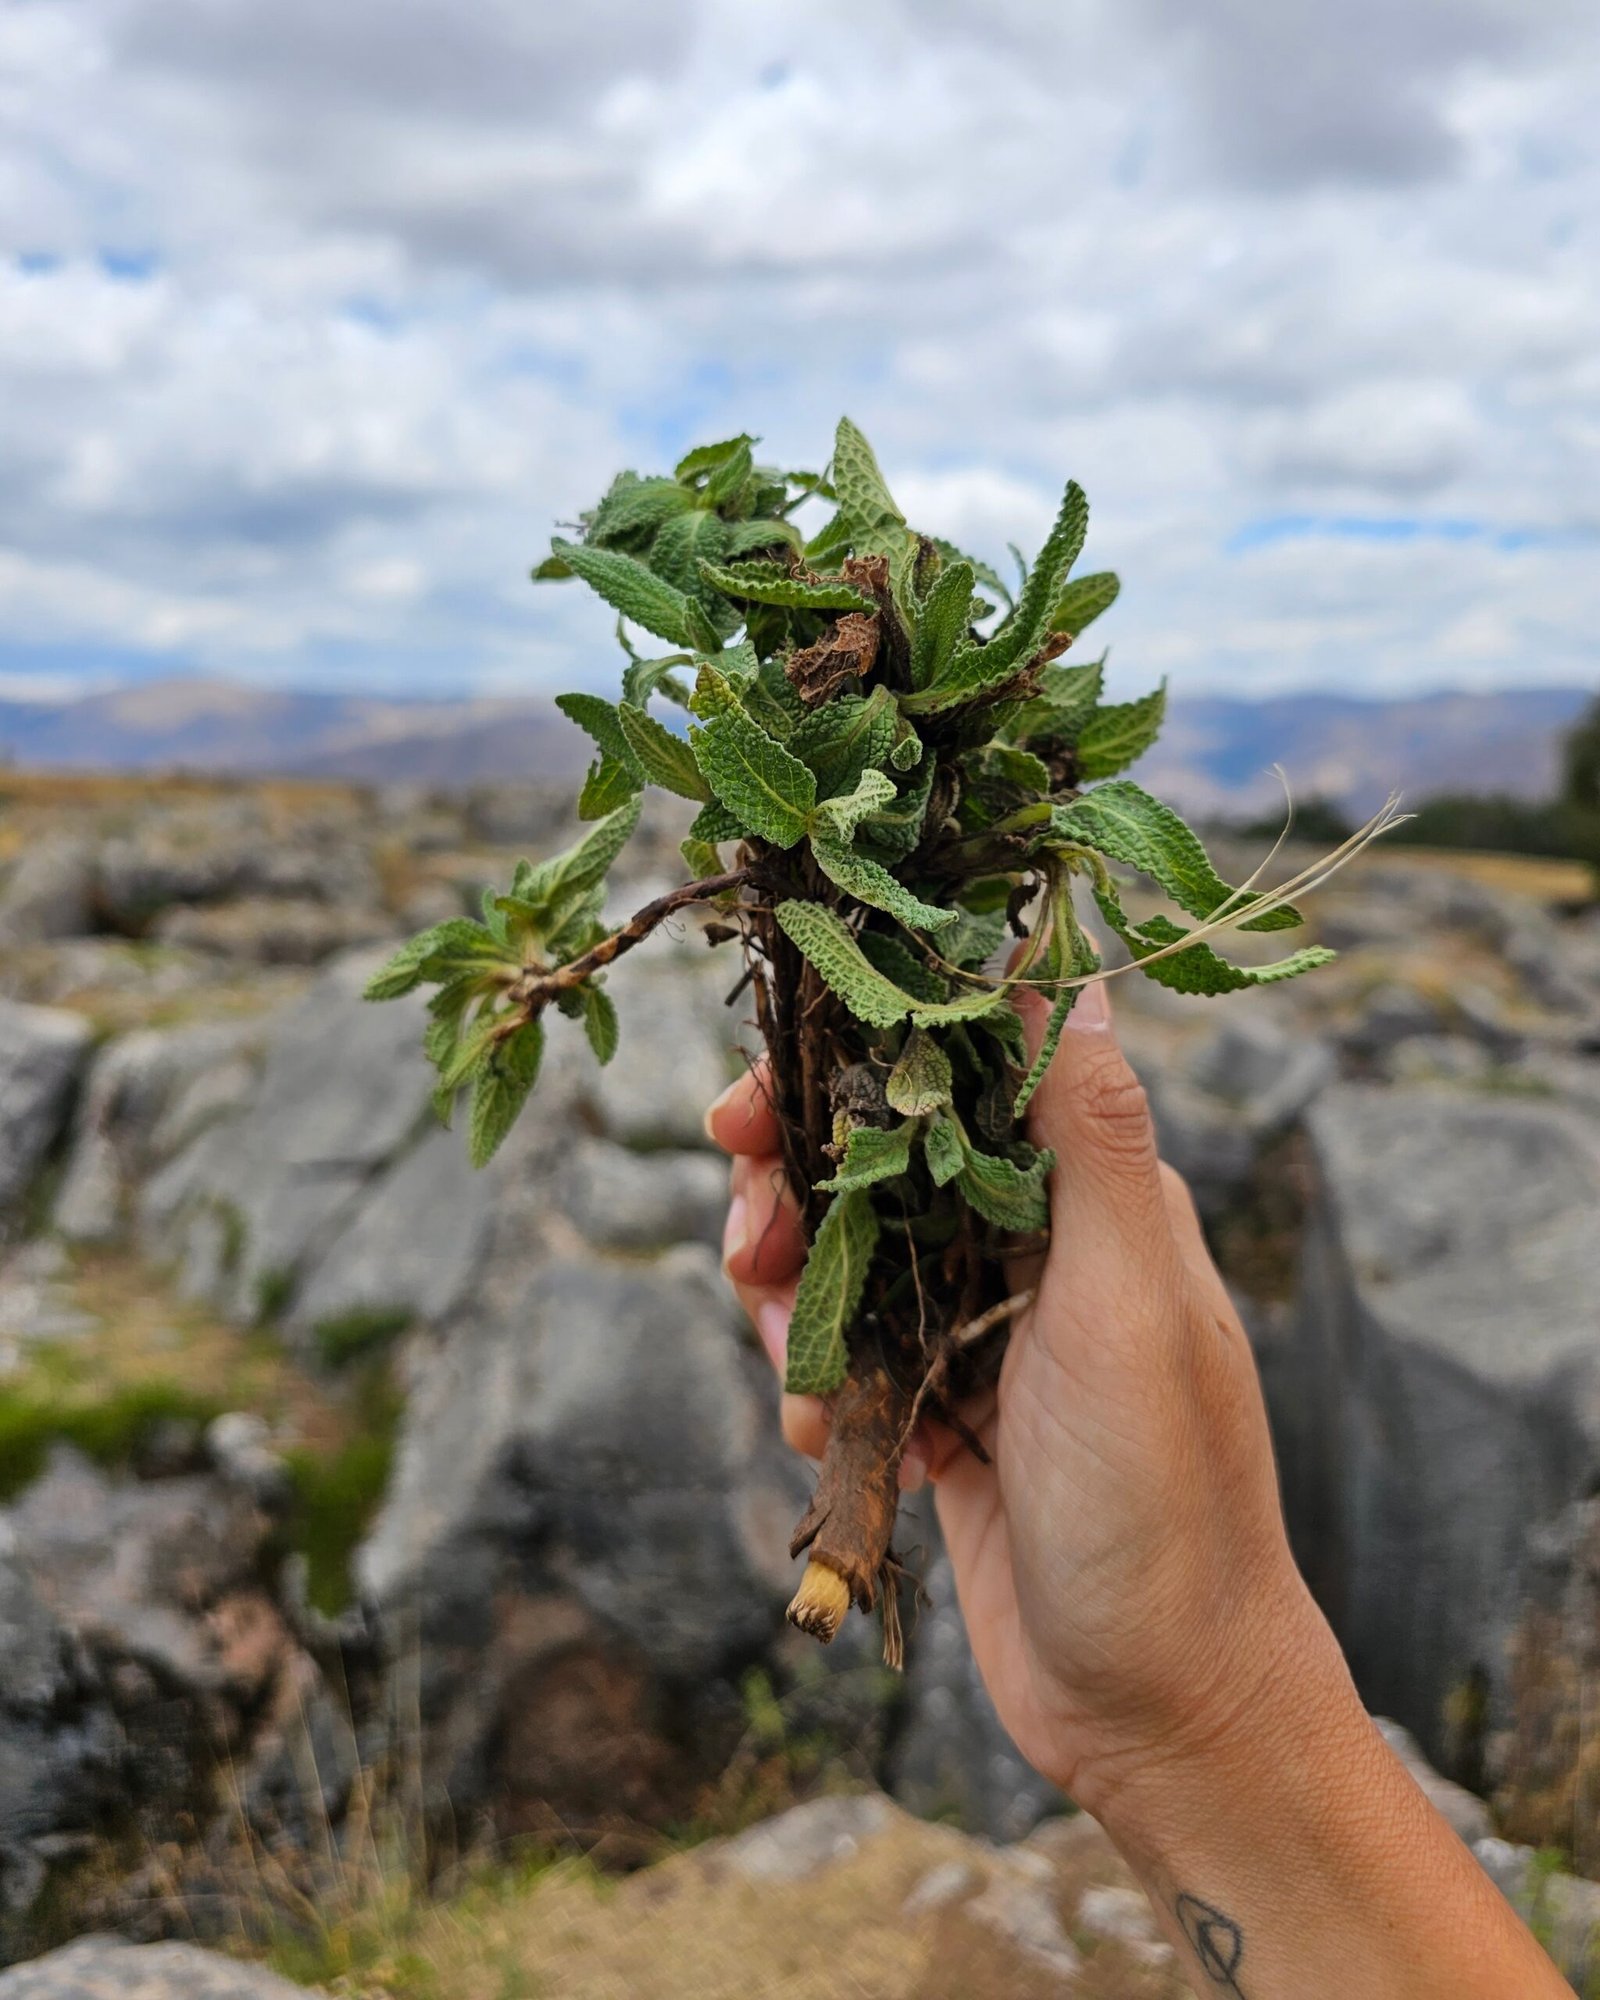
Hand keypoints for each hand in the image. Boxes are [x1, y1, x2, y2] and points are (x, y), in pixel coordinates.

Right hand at [708, 979, 1334, 1820]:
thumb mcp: (1130, 1307)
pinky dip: (811, 1380)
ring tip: (780, 1347)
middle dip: (795, 1183)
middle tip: (742, 1226)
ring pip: (847, 1262)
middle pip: (881, 1165)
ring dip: (791, 1290)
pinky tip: (820, 1430)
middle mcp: (1037, 1254)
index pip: (960, 1080)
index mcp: (1095, 1203)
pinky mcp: (944, 1418)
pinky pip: (846, 1361)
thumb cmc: (1166, 1503)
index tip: (758, 1088)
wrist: (1162, 1710)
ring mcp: (984, 1339)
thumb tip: (1079, 974)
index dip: (853, 1064)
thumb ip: (1093, 1144)